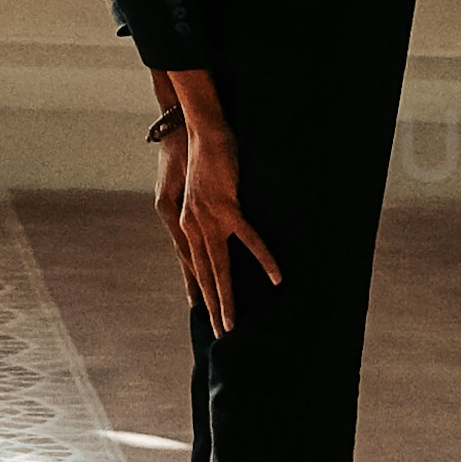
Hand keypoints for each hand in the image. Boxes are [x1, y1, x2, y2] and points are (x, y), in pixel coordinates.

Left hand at [154, 79, 281, 335]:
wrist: (201, 129)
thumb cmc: (202, 154)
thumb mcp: (197, 188)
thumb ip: (204, 209)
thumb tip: (220, 222)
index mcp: (185, 222)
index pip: (192, 264)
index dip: (198, 288)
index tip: (203, 311)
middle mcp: (192, 226)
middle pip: (203, 274)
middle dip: (212, 305)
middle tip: (220, 331)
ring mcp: (208, 219)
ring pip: (219, 267)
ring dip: (227, 297)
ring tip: (232, 323)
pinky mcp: (226, 207)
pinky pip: (249, 240)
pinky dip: (264, 260)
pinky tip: (275, 278)